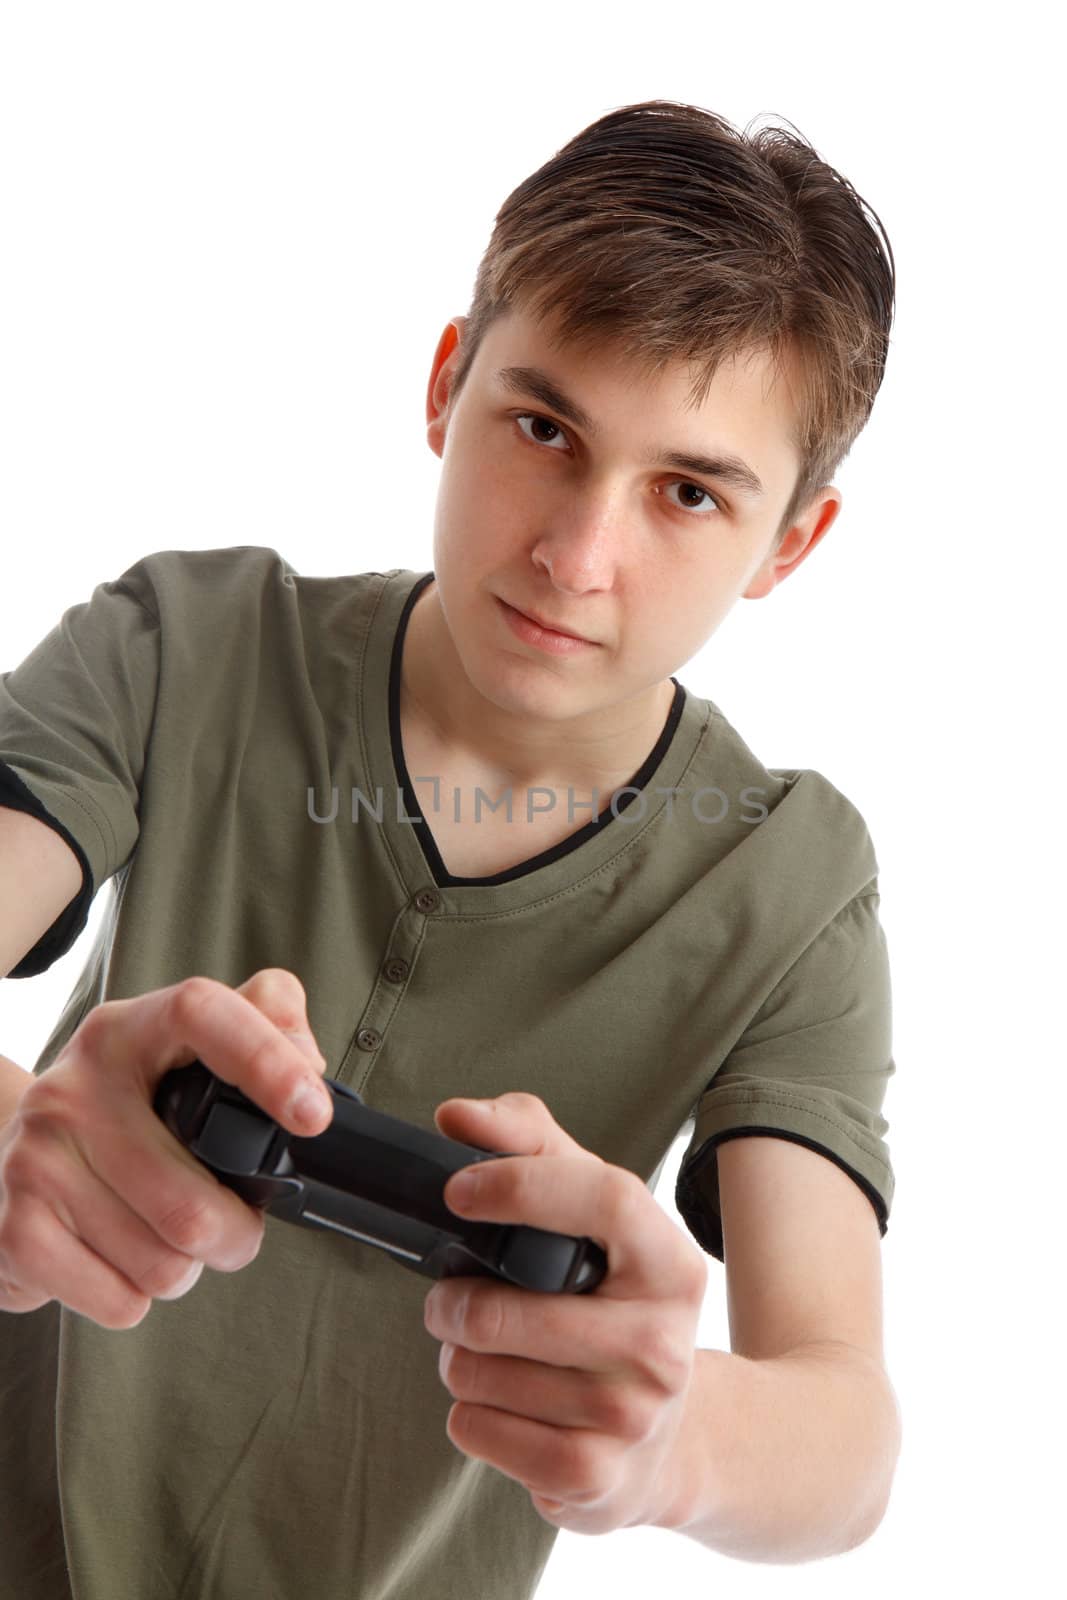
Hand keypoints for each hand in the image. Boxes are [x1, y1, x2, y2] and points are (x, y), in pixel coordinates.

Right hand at [0, 968, 332, 1326]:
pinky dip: (134, 1295)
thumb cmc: (123, 1110)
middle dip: (236, 1234)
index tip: (313, 1117)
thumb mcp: (185, 1049)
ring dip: (185, 1267)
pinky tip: (117, 1257)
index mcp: (128, 1030)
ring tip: (164, 1236)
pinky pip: (120, 1300)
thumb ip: (266, 1021)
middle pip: (192, 1202)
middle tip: (231, 1223)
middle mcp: (73, 1087)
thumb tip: (310, 1062)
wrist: (4, 1155)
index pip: (201, 1014)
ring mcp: (38, 1158)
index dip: (266, 1061)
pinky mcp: (15, 1229)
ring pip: (163, 1261)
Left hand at [425, 1093, 707, 1533]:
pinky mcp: (595, 1478)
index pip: (604, 1198)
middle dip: (455, 1303)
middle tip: (450, 1300)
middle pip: (515, 1309)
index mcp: (670, 1262)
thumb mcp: (590, 1215)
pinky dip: (467, 1414)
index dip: (522, 1186)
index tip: (458, 1191)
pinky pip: (477, 1430)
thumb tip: (458, 1116)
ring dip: (458, 1361)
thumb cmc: (612, 1304)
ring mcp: (633, 1415)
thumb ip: (529, 1143)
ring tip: (484, 1354)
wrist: (672, 1438)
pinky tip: (501, 1405)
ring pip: (482, 1374)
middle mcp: (663, 1340)